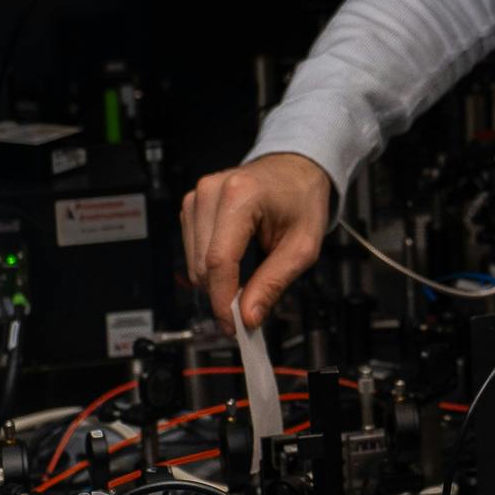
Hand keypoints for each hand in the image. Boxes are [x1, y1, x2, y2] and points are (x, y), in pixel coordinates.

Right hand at [180, 153, 333, 331]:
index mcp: (240, 195)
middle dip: (223, 294)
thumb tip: (249, 316)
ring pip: (194, 262)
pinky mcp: (192, 205)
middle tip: (249, 308)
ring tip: (248, 276)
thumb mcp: (302, 245)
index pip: (219, 261)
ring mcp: (198, 197)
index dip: (223, 300)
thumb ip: (274, 282)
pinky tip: (235, 261)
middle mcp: (212, 192)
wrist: (295, 168)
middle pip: (203, 265)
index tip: (234, 326)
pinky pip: (192, 250)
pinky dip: (211, 266)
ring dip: (216, 281)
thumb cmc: (301, 198)